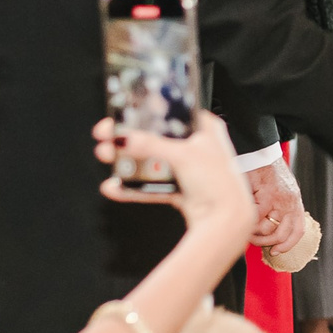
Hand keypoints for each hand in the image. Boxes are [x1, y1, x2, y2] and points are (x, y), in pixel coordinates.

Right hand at [94, 113, 258, 242]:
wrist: (225, 221)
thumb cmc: (219, 183)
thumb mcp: (183, 155)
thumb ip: (150, 144)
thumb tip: (124, 138)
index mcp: (207, 128)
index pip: (173, 113)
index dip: (149, 111)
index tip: (125, 113)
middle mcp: (198, 146)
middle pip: (157, 138)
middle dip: (130, 139)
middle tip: (108, 138)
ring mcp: (188, 169)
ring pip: (152, 162)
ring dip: (129, 161)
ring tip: (107, 157)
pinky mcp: (180, 189)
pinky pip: (152, 184)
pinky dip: (134, 187)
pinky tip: (115, 186)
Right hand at [244, 157, 306, 254]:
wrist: (260, 153)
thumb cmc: (265, 172)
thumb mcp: (279, 190)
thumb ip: (278, 208)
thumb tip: (268, 231)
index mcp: (295, 201)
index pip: (298, 230)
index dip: (288, 244)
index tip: (275, 251)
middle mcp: (291, 202)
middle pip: (281, 234)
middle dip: (265, 242)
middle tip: (253, 239)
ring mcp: (280, 199)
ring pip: (267, 229)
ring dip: (254, 232)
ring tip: (246, 226)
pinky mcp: (267, 195)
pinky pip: (256, 217)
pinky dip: (248, 219)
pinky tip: (244, 213)